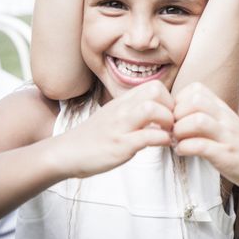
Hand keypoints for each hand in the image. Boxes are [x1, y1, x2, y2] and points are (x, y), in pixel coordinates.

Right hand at [55, 81, 173, 178]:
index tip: (170, 115)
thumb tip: (160, 111)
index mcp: (123, 101)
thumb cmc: (94, 137)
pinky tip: (163, 145)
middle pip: (156, 91)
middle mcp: (122, 110)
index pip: (154, 85)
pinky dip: (162, 140)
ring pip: (151, 109)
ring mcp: (120, 127)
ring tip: (168, 133)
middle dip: (171, 107)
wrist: (66, 153)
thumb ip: (134, 110)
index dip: (169, 99)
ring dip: (168, 122)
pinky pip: (147, 137)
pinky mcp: (119, 146)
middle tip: (172, 124)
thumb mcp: (114, 115)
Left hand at [172, 83, 238, 193]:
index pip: (196, 89)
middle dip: (177, 115)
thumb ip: (203, 113)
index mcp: (222, 107)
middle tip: (173, 128)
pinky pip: (201, 146)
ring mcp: (226, 136)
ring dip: (180, 131)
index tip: (175, 116)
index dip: (179, 100)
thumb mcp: (222, 121)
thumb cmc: (237, 143)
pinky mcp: (225, 155)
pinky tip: (182, 152)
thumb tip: (172, 112)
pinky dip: (185, 148)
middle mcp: (225, 118)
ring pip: (198, 121)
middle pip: (195, 102)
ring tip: (177, 140)